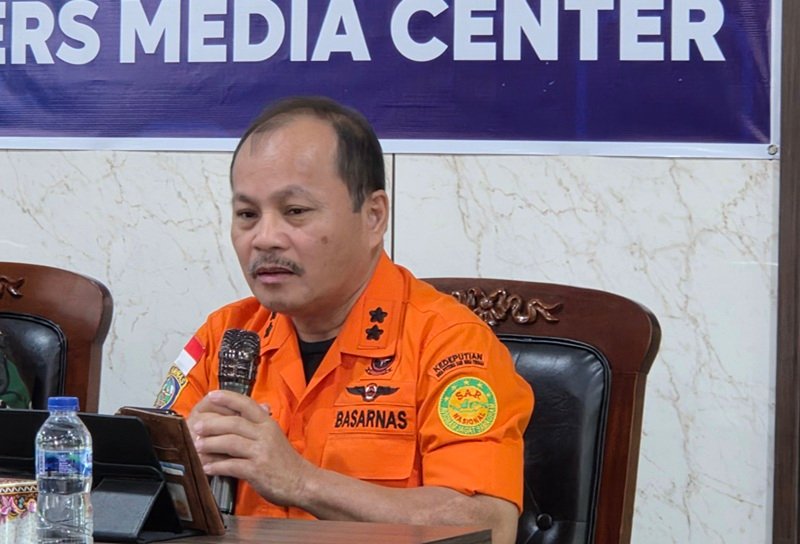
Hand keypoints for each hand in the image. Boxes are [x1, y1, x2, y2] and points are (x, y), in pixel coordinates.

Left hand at [189, 389, 315, 506]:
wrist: (302, 482)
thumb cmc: (286, 461)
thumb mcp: (275, 436)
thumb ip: (259, 426)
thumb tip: (242, 414)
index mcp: (268, 424)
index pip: (246, 404)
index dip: (228, 398)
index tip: (211, 396)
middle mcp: (265, 434)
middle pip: (234, 423)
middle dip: (212, 424)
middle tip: (196, 426)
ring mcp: (261, 452)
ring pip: (231, 442)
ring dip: (210, 444)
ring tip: (197, 446)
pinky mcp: (257, 470)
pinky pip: (232, 466)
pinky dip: (217, 466)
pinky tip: (207, 468)